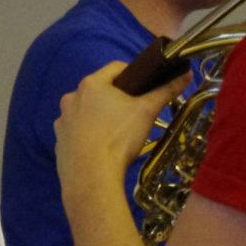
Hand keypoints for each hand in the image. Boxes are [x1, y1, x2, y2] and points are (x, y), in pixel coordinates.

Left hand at [54, 61, 190, 199]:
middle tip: (133, 115)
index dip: (134, 75)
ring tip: (117, 135)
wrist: (91, 177)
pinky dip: (88, 137)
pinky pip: (76, 133)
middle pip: (99, 91)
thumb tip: (186, 74)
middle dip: (115, 99)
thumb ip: (165, 91)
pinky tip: (101, 150)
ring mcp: (62, 121)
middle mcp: (71, 98)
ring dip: (99, 117)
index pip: (116, 68)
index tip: (144, 89)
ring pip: (86, 112)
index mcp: (91, 84)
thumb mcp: (147, 112)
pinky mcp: (59, 142)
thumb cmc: (119, 137)